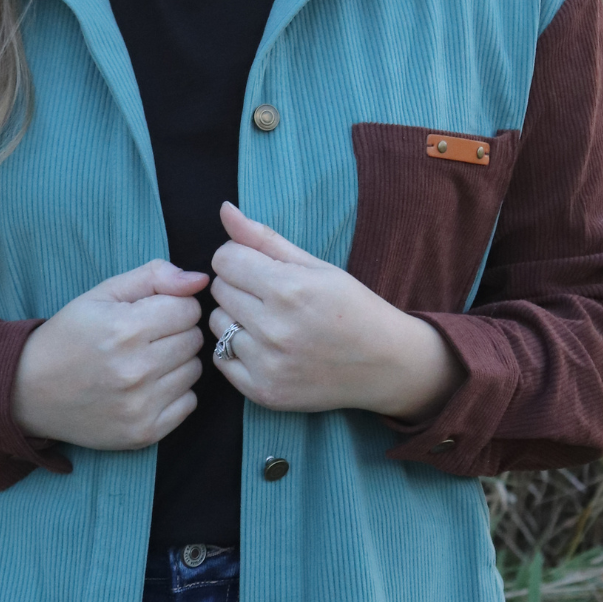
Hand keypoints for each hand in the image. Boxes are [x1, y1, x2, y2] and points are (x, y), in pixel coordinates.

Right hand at [12, 260, 206, 450]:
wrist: (28, 391)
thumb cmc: (69, 337)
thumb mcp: (102, 294)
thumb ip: (154, 277)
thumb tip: (201, 280)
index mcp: (125, 329)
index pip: (189, 309)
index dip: (172, 307)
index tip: (150, 315)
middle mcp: (136, 369)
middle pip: (194, 340)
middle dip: (175, 333)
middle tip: (144, 340)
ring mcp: (141, 405)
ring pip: (194, 371)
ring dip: (176, 364)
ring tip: (143, 363)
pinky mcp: (144, 433)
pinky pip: (189, 403)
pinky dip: (174, 394)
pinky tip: (145, 388)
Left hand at [208, 203, 462, 418]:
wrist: (385, 364)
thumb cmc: (353, 308)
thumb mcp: (316, 266)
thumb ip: (264, 239)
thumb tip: (225, 210)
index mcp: (289, 288)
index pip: (225, 260)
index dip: (238, 258)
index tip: (258, 267)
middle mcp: (275, 328)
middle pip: (219, 290)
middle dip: (238, 286)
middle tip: (269, 296)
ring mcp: (268, 363)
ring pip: (216, 324)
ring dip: (234, 318)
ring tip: (268, 322)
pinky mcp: (263, 391)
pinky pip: (220, 359)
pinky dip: (235, 350)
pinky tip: (264, 347)